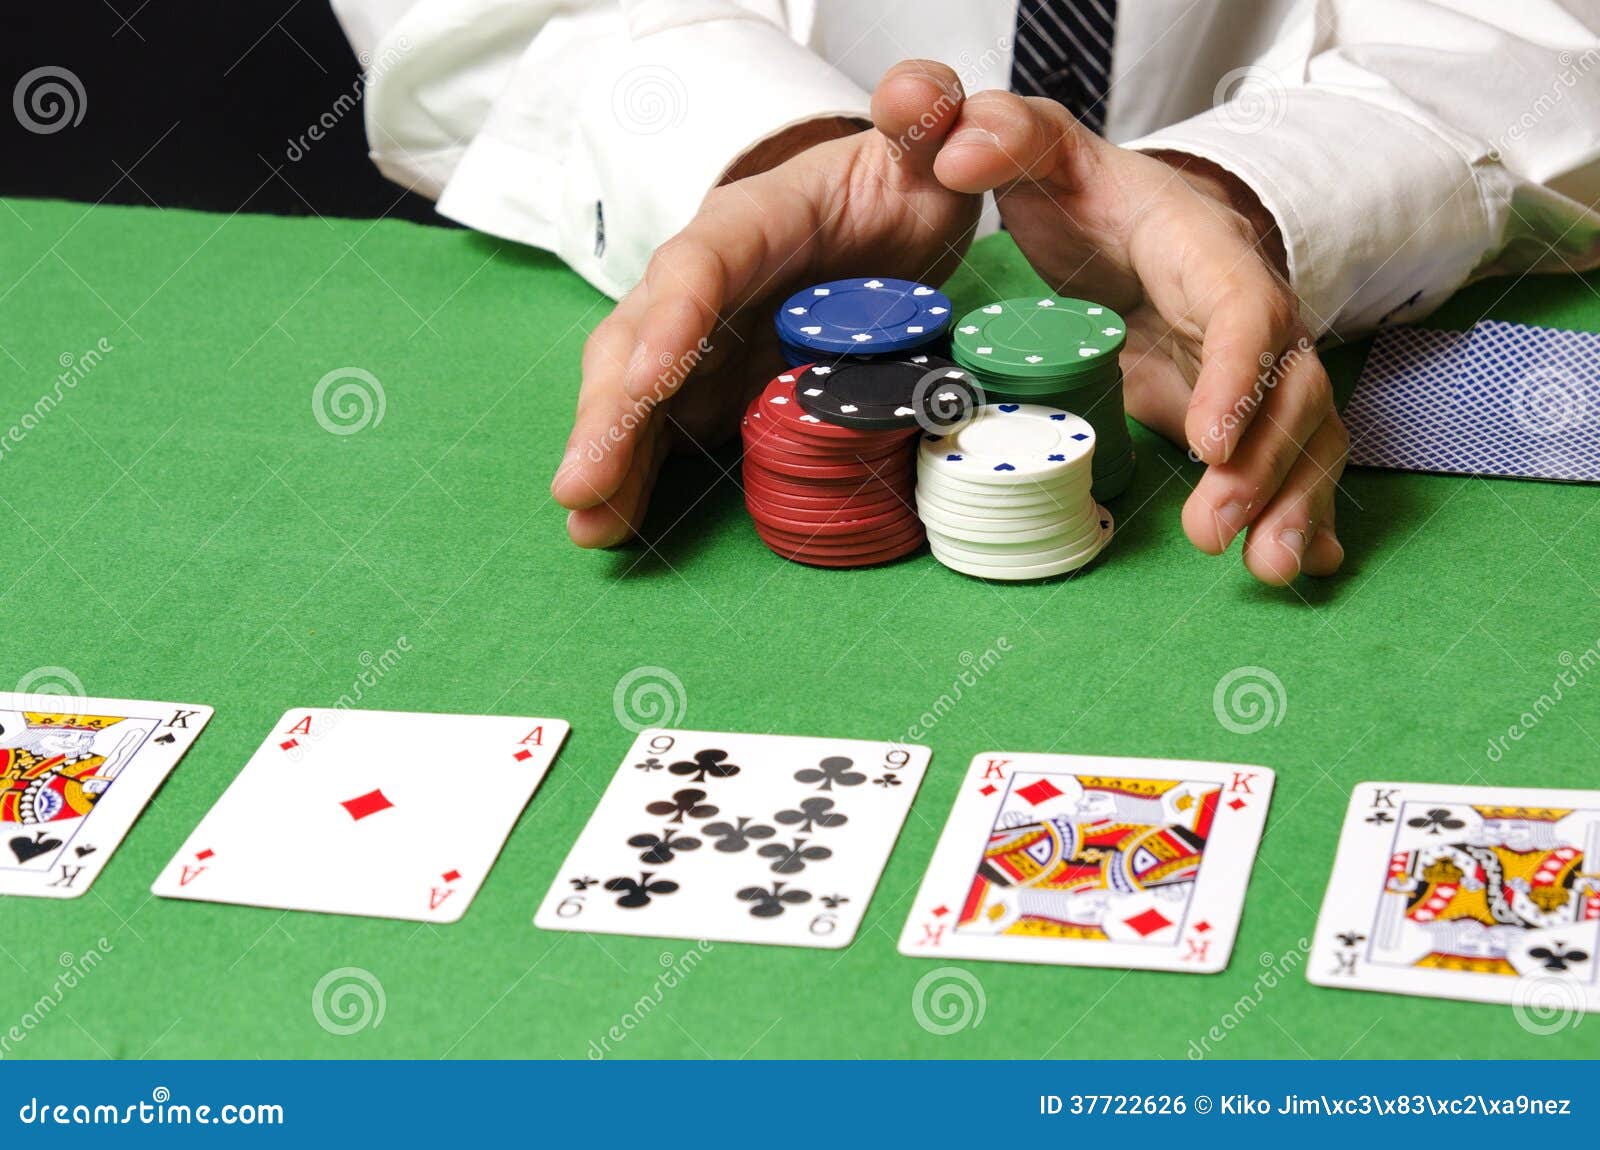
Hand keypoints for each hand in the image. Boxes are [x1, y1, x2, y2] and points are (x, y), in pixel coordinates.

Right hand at [551, 61, 981, 546]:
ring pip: (635, 391)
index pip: (702, 263)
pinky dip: (637, 473)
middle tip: (581, 485)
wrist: (893, 211)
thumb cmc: (901, 176)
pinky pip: (664, 427)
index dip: (671, 319)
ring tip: (585, 522)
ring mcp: (703, 338)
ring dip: (607, 454)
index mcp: (757, 219)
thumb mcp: (928, 141)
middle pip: (640, 338)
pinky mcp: (713, 383)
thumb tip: (918, 99)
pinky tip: (611, 523)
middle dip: (610, 411)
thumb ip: (932, 114)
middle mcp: (708, 281)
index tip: (650, 380)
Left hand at [933, 92, 1346, 583]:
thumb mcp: (1045, 149)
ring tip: (1273, 569)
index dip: (1238, 373)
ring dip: (1295, 501)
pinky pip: (1290, 456)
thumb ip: (1006, 138)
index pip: (1243, 308)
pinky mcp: (1241, 408)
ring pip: (1303, 432)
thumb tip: (959, 151)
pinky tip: (1309, 561)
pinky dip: (1305, 509)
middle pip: (1289, 388)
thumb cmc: (1090, 192)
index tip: (1210, 439)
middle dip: (1267, 465)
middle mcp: (1248, 311)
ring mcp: (1253, 366)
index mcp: (1204, 251)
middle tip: (1217, 531)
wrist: (1128, 215)